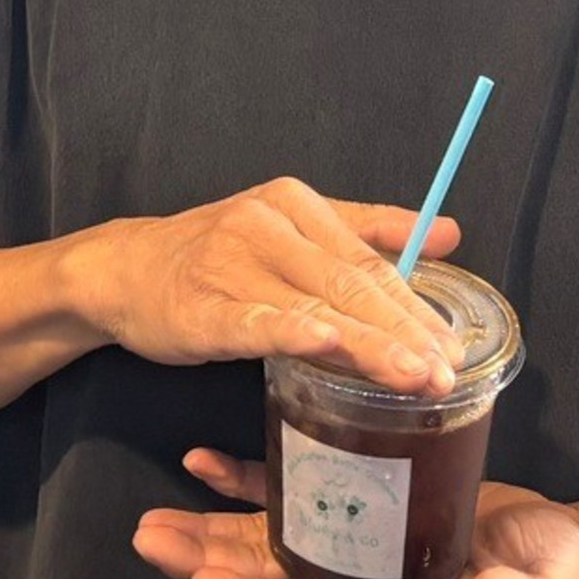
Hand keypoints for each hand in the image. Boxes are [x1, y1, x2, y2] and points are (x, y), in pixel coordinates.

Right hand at [66, 178, 460, 394]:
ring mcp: (230, 263)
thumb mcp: (291, 227)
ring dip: (366, 344)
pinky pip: (252, 321)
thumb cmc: (217, 256)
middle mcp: (266, 224)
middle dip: (403, 332)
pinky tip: (324, 343)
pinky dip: (289, 332)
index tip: (452, 346)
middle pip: (349, 283)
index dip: (414, 306)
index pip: (368, 260)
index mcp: (294, 203)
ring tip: (410, 375)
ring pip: (312, 306)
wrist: (126, 270)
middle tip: (446, 371)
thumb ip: (368, 230)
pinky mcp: (201, 306)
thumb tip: (450, 233)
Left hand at [133, 450, 578, 578]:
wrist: (562, 554)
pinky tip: (199, 460)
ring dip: (208, 530)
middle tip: (147, 538)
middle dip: (205, 563)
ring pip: (265, 543)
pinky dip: (243, 481)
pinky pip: (289, 494)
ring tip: (153, 516)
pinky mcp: (362, 501)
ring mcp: (355, 544)